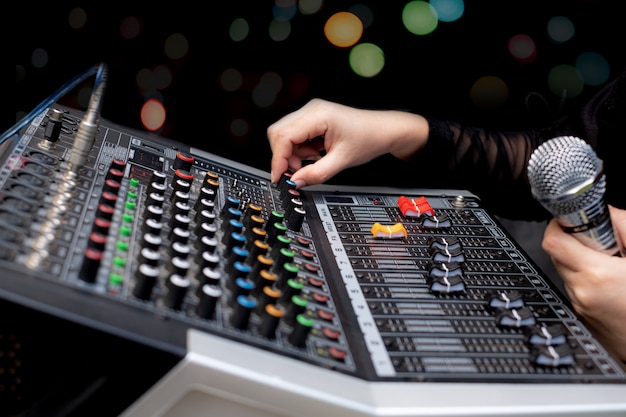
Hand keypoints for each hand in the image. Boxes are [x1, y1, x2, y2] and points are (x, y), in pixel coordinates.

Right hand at [266, 98, 428, 185]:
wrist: (384, 130)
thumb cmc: (369, 138)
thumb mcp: (342, 161)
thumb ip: (316, 173)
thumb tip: (296, 182)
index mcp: (318, 115)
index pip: (284, 136)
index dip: (278, 159)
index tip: (280, 176)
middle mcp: (311, 110)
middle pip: (278, 133)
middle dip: (284, 156)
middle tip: (297, 171)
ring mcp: (311, 113)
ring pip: (285, 135)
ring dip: (293, 154)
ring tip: (313, 161)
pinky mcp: (313, 120)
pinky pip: (295, 136)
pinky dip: (300, 150)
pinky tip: (315, 154)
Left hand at [542, 205, 625, 360]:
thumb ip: (624, 226)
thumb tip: (606, 212)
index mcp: (597, 274)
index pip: (552, 241)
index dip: (558, 224)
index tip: (571, 218)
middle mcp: (582, 290)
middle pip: (555, 253)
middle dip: (573, 241)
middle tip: (601, 241)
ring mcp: (580, 305)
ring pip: (564, 270)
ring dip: (580, 260)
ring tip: (610, 263)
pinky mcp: (582, 314)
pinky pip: (575, 286)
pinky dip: (586, 278)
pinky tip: (611, 281)